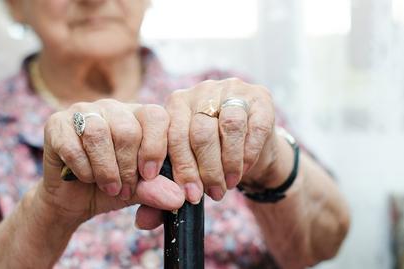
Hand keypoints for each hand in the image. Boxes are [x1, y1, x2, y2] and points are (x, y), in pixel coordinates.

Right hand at [40, 99, 184, 228]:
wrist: (74, 200)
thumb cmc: (115, 188)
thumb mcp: (141, 191)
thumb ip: (158, 190)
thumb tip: (178, 199)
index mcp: (140, 116)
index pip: (156, 116)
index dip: (155, 148)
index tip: (150, 176)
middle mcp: (114, 107)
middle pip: (127, 129)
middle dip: (128, 167)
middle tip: (124, 189)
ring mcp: (84, 111)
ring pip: (99, 133)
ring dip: (106, 169)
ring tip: (109, 187)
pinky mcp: (56, 123)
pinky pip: (72, 144)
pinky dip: (83, 168)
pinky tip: (86, 178)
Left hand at [166, 78, 280, 203]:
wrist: (250, 145)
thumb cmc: (212, 157)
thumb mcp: (187, 170)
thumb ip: (164, 191)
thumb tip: (143, 222)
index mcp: (177, 103)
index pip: (173, 133)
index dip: (180, 167)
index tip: (185, 194)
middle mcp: (203, 91)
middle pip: (200, 131)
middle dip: (204, 170)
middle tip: (209, 195)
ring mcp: (233, 90)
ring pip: (229, 126)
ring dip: (228, 162)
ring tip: (226, 186)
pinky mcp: (260, 98)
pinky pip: (255, 127)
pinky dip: (248, 154)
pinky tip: (243, 170)